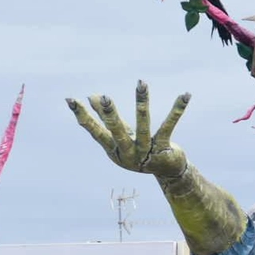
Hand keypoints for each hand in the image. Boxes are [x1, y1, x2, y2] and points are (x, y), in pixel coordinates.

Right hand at [68, 81, 190, 178]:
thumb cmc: (138, 150)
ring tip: (141, 84)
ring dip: (141, 103)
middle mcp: (127, 152)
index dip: (83, 115)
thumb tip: (93, 96)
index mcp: (113, 148)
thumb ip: (106, 117)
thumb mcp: (121, 135)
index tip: (70, 100)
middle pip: (117, 131)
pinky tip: (184, 95)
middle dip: (110, 114)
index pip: (94, 130)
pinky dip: (176, 110)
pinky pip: (169, 126)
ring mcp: (146, 151)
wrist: (166, 171)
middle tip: (105, 97)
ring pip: (143, 125)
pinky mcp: (163, 148)